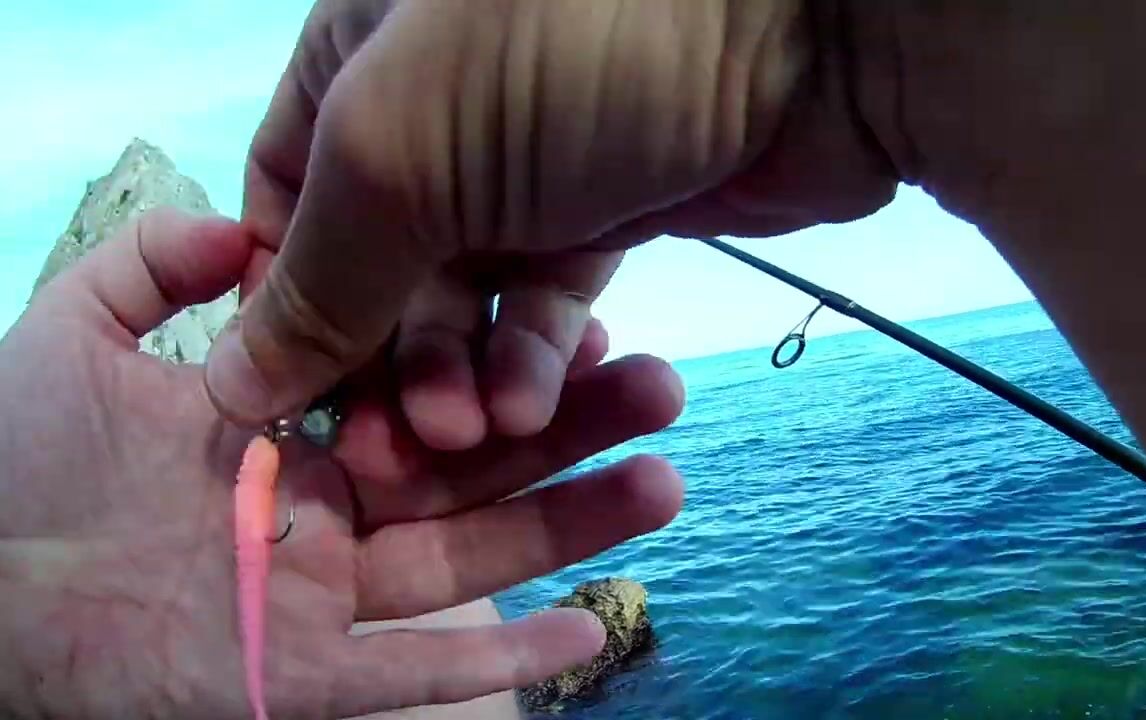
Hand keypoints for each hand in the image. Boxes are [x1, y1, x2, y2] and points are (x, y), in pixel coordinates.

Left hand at [0, 208, 683, 718]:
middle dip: (570, 430)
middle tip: (664, 387)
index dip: (502, 358)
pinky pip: (417, 670)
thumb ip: (150, 270)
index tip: (583, 321)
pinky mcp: (302, 677)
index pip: (422, 388)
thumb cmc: (8, 473)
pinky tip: (591, 631)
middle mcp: (325, 512)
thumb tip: (237, 222)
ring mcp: (321, 598)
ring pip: (466, 557)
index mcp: (290, 433)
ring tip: (666, 484)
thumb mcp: (71, 339)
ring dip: (567, 526)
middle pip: (471, 468)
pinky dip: (502, 657)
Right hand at [208, 0, 897, 431]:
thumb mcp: (402, 152)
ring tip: (476, 430)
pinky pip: (545, 302)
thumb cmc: (569, 58)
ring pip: (462, 299)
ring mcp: (522, 165)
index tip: (287, 394)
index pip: (281, 196)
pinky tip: (536, 401)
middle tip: (394, 451)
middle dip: (381, 363)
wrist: (805, 39)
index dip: (280, 300)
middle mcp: (431, 110)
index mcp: (356, 59)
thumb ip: (318, 275)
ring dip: (460, 376)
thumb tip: (234, 386)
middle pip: (373, 265)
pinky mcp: (604, 212)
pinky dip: (536, 357)